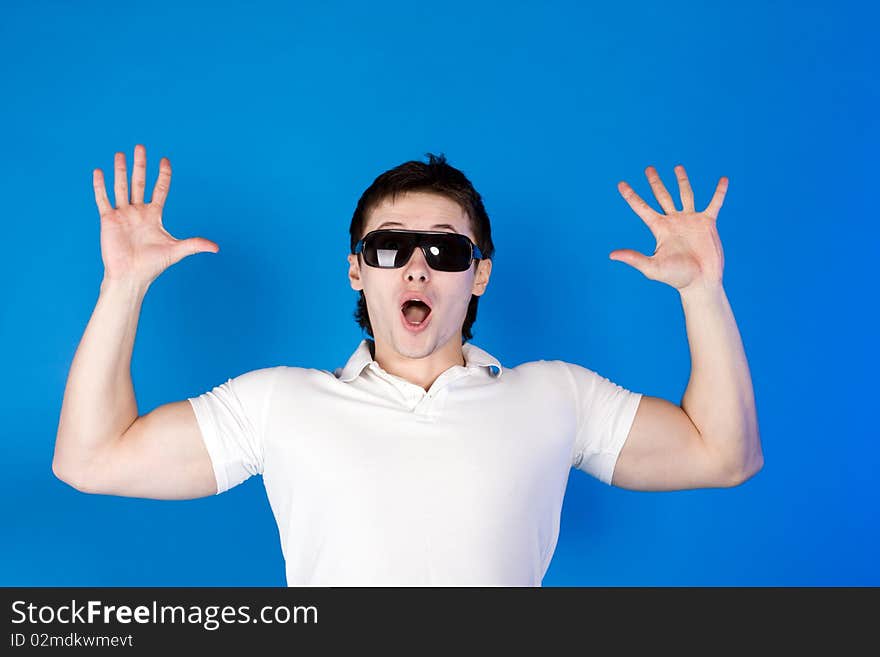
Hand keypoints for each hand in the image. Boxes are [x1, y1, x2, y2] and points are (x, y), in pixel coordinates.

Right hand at [93, 144, 218, 285]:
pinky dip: (100, 186)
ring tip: (120, 153)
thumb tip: (216, 248)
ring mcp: (122, 215)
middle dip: (140, 165)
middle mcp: (138, 212)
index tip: (165, 160)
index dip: (163, 175)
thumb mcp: (176, 251)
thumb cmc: (153, 265)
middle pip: (139, 182)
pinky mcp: (108, 220)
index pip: (160, 189)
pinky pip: (103, 199)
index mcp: (154, 215)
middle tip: (141, 146)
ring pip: (121, 187)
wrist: (131, 276)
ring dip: (121, 170)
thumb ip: (195, 244)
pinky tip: (99, 171)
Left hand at [610, 165, 726, 291]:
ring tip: (677, 167)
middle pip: (662, 196)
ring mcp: (691, 221)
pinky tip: (723, 180)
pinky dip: (719, 192)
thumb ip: (634, 258)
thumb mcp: (652, 267)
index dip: (631, 196)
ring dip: (682, 181)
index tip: (621, 184)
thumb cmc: (676, 277)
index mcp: (659, 229)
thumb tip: (612, 255)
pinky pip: (714, 204)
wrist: (700, 282)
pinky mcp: (707, 224)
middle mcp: (673, 221)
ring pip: (685, 195)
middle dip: (655, 182)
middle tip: (648, 168)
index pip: (641, 208)